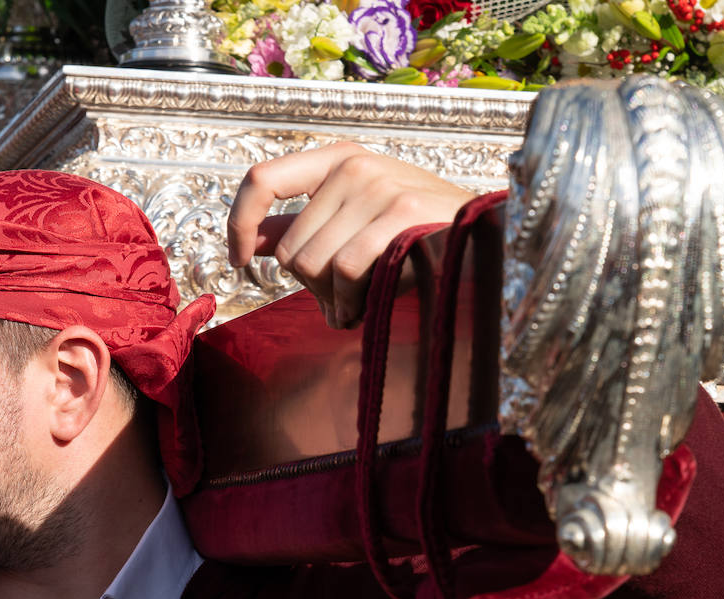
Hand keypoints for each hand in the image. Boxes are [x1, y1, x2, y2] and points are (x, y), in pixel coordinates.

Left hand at [227, 142, 475, 328]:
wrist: (486, 239)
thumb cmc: (413, 237)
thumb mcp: (353, 224)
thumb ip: (299, 229)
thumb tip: (246, 242)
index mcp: (337, 162)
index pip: (262, 180)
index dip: (240, 222)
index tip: (238, 261)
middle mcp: (355, 166)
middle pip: (288, 248)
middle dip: (310, 287)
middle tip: (342, 297)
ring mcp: (380, 184)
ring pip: (313, 264)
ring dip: (331, 300)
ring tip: (356, 304)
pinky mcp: (402, 211)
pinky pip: (346, 271)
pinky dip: (350, 302)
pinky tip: (364, 310)